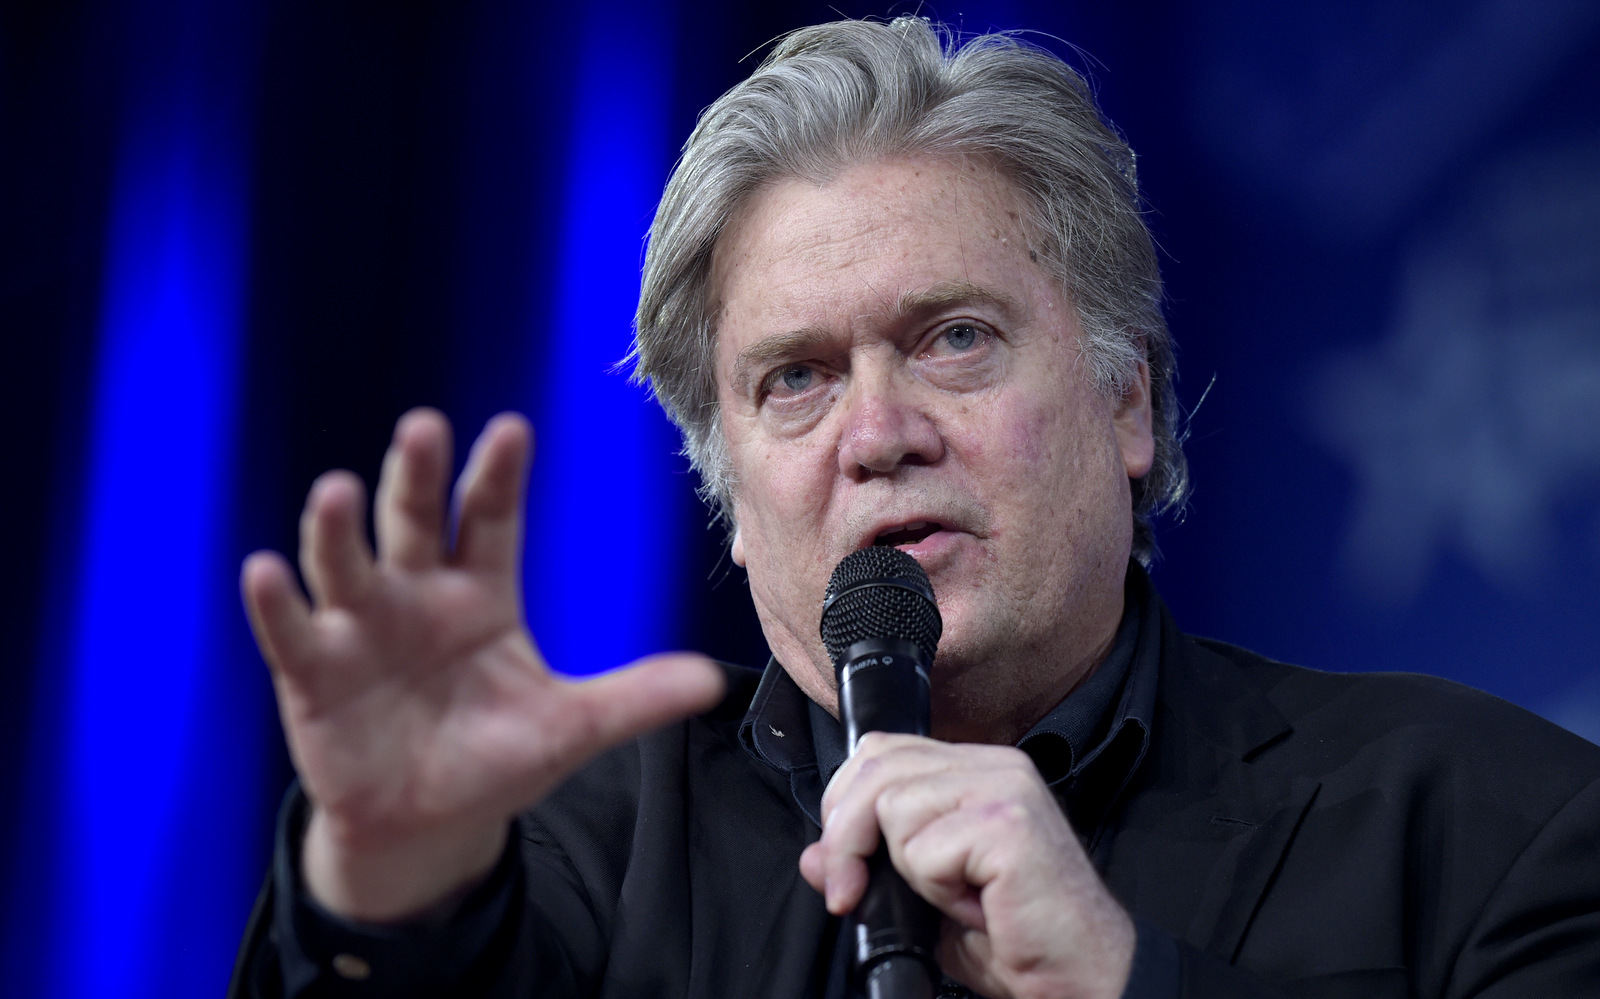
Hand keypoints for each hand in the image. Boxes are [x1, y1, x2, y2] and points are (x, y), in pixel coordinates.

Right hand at [241, 408, 723, 921]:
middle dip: (417, 477)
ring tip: (338, 492)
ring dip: (337, 529)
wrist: (426, 822)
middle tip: (424, 429)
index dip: (497, 475)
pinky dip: (277, 603)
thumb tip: (713, 683)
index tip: (511, 429)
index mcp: (481, 592)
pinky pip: (293, 632)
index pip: (490, 519)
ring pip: (346, 563)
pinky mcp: (313, 673)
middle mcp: (416, 593)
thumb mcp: (570, 728)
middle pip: (414, 522)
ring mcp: (360, 628)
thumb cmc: (495, 760)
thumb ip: (634, 699)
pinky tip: (267, 570)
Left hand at [799, 734, 1133, 998]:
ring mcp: (1005, 788)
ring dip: (908, 869)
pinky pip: (925, 849)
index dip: (845, 805)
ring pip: (894, 806)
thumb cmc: (1017, 938)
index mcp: (977, 770)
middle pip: (876, 767)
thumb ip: (873, 868)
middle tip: (852, 891)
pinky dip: (936, 890)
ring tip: (956, 897)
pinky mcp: (1009, 824)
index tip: (844, 867)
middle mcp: (995, 767)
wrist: (1082, 975)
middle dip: (846, 836)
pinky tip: (977, 906)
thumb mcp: (928, 899)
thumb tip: (814, 857)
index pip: (882, 752)